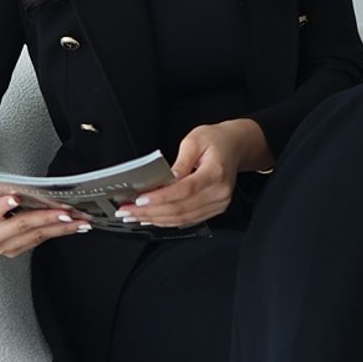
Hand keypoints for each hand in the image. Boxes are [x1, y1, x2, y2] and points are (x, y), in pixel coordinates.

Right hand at [0, 182, 93, 256]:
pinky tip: (73, 226)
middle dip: (46, 218)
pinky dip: (58, 232)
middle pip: (21, 225)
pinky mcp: (15, 250)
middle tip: (65, 212)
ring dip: (60, 228)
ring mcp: (4, 247)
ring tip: (78, 220)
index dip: (3, 205)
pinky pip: (40, 241)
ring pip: (36, 236)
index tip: (15, 197)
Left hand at [116, 121, 248, 229]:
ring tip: (134, 216)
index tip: (140, 200)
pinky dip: (167, 221)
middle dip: (150, 212)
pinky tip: (151, 218)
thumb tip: (165, 179)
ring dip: (155, 219)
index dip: (160, 197)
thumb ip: (180, 162)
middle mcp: (219, 193)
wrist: (235, 146)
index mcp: (215, 173)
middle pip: (181, 209)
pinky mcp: (214, 209)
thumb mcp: (194, 140)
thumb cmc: (216, 140)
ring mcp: (218, 204)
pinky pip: (188, 220)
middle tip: (127, 211)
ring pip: (182, 218)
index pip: (184, 190)